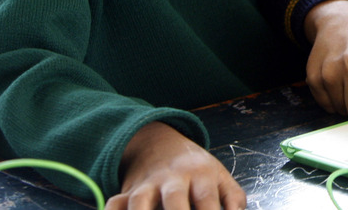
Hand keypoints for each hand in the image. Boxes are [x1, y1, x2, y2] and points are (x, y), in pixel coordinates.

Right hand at [108, 121, 244, 209]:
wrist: (160, 144)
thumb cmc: (197, 170)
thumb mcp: (220, 177)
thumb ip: (233, 199)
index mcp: (201, 174)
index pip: (207, 199)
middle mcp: (173, 179)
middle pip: (174, 199)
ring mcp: (147, 186)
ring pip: (140, 201)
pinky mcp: (126, 194)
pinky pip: (113, 205)